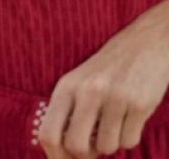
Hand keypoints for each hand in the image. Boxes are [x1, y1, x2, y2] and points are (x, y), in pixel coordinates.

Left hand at [38, 1, 168, 157]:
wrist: (144, 44)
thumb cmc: (107, 69)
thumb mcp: (78, 83)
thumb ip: (68, 112)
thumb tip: (62, 152)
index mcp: (66, 87)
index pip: (48, 134)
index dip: (55, 157)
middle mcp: (86, 91)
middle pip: (75, 147)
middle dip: (86, 155)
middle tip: (94, 145)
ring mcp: (113, 98)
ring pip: (107, 148)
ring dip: (111, 143)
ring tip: (114, 121)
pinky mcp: (139, 104)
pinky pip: (130, 141)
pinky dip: (130, 137)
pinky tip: (130, 117)